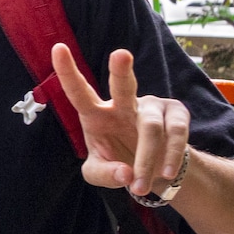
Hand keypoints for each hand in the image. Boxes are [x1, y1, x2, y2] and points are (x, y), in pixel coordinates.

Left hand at [50, 45, 191, 198]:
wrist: (156, 170)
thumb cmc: (119, 164)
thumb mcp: (100, 174)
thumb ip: (105, 175)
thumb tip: (126, 173)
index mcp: (96, 115)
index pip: (79, 92)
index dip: (68, 72)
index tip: (57, 48)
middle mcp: (123, 105)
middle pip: (123, 86)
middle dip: (121, 70)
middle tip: (120, 54)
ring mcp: (151, 105)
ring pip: (151, 128)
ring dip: (146, 161)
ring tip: (140, 186)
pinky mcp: (176, 112)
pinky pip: (175, 134)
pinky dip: (170, 157)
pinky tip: (165, 173)